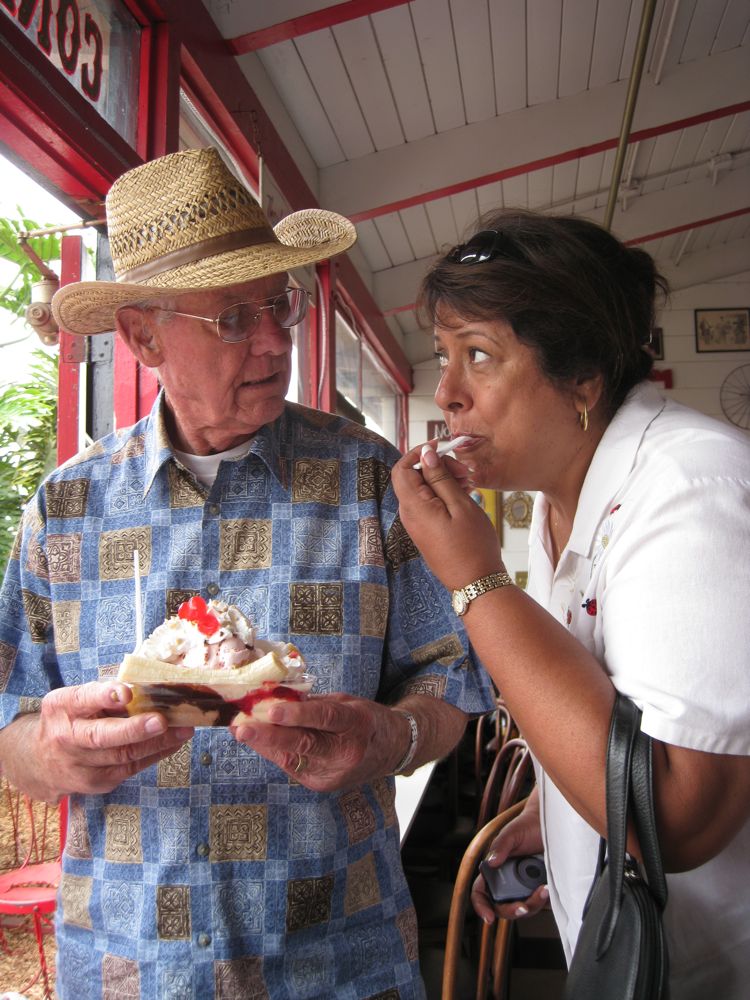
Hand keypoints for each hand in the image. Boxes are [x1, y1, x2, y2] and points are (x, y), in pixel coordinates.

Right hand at [0, 682, 193, 801]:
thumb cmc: (69, 720)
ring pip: (124, 756)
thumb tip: (148, 683)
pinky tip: (174, 742)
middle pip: (102, 736)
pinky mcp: (98, 782)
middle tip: (162, 720)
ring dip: (158, 742)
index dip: (104, 696)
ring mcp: (81, 765)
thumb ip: (105, 693)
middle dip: (134, 729)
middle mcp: (67, 738)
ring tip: (183, 728)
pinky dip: (156, 753)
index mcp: (62, 707)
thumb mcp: (76, 699)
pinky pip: (132, 768)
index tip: (125, 692)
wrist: (38, 761)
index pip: (82, 700)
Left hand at [231, 693, 410, 790]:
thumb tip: (276, 697)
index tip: (271, 710)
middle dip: (269, 736)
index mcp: (356, 723)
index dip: (297, 715)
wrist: (392, 750)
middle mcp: (346, 753)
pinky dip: (274, 752)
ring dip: (264, 744)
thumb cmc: (365, 719)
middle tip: (242, 727)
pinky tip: (258, 741)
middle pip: (303, 745)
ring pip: (292, 758)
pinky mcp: (322, 785)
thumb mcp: (345, 702)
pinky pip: (292, 766)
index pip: (324, 718)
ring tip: (240, 731)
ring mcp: (333, 773)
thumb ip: (313, 703)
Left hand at [391, 442, 503, 588]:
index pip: (402, 469)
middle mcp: (409, 515)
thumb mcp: (460, 505)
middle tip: (464, 471)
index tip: (442, 448)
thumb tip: (425, 454)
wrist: (476, 583)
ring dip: (444, 480)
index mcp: (414, 507)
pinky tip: (464, 495)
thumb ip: (440, 477)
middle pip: (413, 477)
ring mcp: (417, 524)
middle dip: (437, 467)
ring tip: (469, 483)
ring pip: (423, 490)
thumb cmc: (473, 546)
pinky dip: (444, 494)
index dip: (419, 454)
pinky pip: (429, 504)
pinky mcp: (426, 530)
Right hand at [471, 793, 547, 923]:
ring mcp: (524, 887)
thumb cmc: (528, 825)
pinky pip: (539, 903)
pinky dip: (542, 900)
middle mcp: (507, 881)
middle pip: (502, 907)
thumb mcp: (512, 833)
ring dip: (531, 905)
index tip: (489, 918)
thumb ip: (500, 846)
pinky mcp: (540, 888)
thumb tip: (491, 861)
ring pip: (523, 908)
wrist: (552, 823)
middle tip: (523, 907)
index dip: (481, 906)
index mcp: (494, 869)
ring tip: (542, 891)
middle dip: (511, 911)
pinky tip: (547, 889)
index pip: (481, 892)